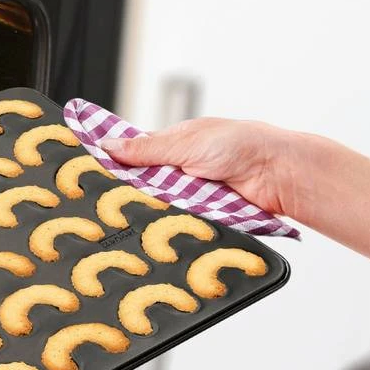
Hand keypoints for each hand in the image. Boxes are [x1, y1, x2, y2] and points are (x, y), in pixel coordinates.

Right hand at [100, 117, 293, 216]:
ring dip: (151, 208)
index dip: (113, 161)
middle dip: (130, 191)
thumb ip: (145, 149)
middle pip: (141, 183)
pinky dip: (169, 222)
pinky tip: (158, 226)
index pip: (133, 152)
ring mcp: (189, 193)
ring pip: (157, 205)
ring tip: (131, 214)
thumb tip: (108, 145)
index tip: (90, 169)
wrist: (278, 175)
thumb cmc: (242, 145)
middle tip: (108, 199)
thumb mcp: (185, 143)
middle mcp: (179, 167)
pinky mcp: (199, 214)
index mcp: (173, 143)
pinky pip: (175, 220)